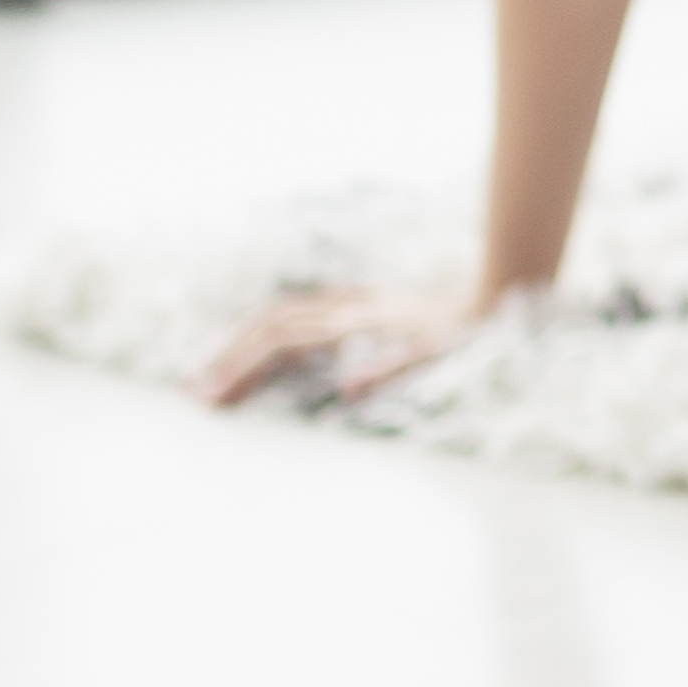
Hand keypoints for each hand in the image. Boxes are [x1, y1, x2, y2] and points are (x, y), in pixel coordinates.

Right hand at [196, 283, 490, 409]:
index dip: (239, 365)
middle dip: (227, 357)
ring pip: (281, 317)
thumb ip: (392, 369)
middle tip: (191, 392)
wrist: (496, 291)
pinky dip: (270, 333)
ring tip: (214, 376)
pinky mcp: (359, 305)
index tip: (206, 395)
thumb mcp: (437, 356)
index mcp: (355, 322)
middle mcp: (345, 307)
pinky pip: (300, 315)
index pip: (279, 341)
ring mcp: (351, 303)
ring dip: (244, 344)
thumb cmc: (467, 333)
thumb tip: (346, 389)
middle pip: (269, 326)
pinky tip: (262, 350)